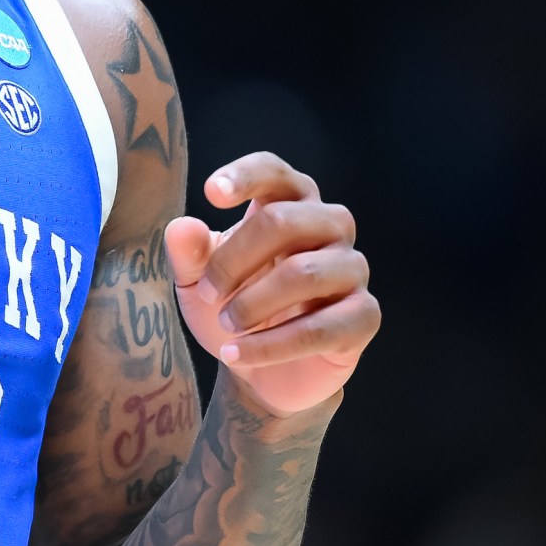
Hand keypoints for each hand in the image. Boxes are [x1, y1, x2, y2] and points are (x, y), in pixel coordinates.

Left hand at [164, 152, 378, 415]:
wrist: (263, 372)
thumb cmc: (235, 309)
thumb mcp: (200, 284)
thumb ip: (190, 255)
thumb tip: (182, 228)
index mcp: (290, 205)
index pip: (275, 173)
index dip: (246, 176)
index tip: (212, 193)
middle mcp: (329, 227)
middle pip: (284, 221)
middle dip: (234, 260)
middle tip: (208, 293)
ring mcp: (352, 270)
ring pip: (304, 273)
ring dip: (253, 304)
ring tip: (226, 326)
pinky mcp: (364, 316)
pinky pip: (320, 327)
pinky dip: (271, 345)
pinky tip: (237, 355)